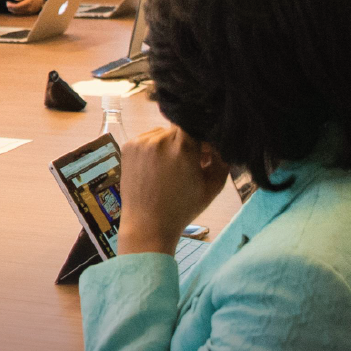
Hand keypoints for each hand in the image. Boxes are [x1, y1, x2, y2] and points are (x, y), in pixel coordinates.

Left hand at [6, 0, 44, 14]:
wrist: (42, 1)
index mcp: (28, 3)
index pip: (17, 6)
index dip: (11, 5)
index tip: (7, 3)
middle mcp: (28, 9)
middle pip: (16, 10)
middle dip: (10, 8)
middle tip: (7, 4)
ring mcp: (28, 12)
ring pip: (18, 12)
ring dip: (12, 10)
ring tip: (9, 6)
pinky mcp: (28, 13)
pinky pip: (20, 13)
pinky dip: (16, 11)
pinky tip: (13, 9)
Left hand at [119, 126, 230, 255]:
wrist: (147, 226)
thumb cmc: (182, 209)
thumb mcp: (212, 186)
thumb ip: (222, 159)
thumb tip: (219, 142)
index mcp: (183, 146)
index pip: (198, 124)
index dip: (203, 137)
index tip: (205, 152)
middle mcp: (160, 139)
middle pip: (180, 129)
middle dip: (187, 143)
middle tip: (189, 164)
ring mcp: (141, 142)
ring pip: (163, 134)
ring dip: (169, 146)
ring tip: (170, 170)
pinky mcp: (128, 147)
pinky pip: (147, 139)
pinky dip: (154, 149)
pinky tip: (156, 170)